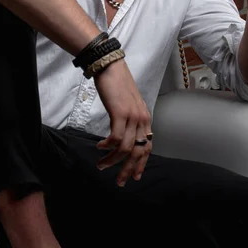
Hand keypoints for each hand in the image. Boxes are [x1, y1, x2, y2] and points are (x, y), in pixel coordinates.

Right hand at [93, 58, 151, 187]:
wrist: (110, 66)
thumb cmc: (116, 84)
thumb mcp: (127, 104)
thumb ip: (128, 119)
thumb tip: (122, 135)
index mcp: (145, 118)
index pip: (148, 146)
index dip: (141, 163)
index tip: (134, 176)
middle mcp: (142, 119)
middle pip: (139, 152)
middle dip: (128, 170)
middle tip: (120, 182)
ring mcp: (132, 116)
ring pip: (126, 149)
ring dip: (113, 160)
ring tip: (101, 165)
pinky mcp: (120, 113)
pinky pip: (116, 139)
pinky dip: (107, 147)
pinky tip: (99, 147)